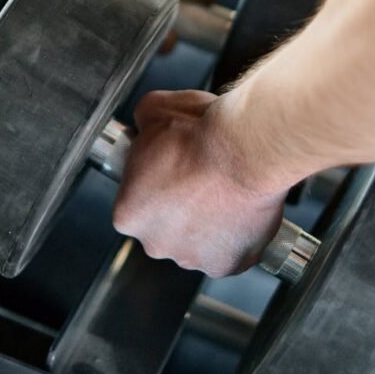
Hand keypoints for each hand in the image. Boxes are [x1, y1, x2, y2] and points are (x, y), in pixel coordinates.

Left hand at [113, 89, 288, 277]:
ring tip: (224, 191)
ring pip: (196, 242)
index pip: (136, 203)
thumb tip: (146, 124)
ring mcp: (193, 258)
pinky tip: (240, 209)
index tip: (172, 171)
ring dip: (207, 224)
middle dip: (179, 209)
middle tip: (200, 180)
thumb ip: (143, 122)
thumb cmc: (200, 134)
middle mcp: (156, 244)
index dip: (155, 184)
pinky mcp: (228, 264)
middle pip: (165, 229)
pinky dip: (236, 236)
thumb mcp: (155, 109)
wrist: (245, 149)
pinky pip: (228, 253)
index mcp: (129, 213)